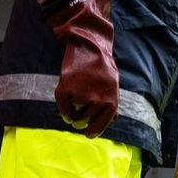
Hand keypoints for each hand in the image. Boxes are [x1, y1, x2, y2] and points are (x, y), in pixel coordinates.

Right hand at [50, 0, 118, 137]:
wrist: (90, 44)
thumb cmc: (102, 65)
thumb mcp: (113, 83)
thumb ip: (112, 101)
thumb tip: (114, 120)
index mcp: (111, 100)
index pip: (101, 125)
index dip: (93, 131)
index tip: (88, 133)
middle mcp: (98, 100)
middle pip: (85, 121)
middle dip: (81, 120)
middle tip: (77, 115)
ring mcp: (82, 95)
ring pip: (74, 115)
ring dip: (72, 112)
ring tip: (74, 101)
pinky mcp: (66, 88)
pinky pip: (63, 108)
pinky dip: (63, 109)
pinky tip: (66, 104)